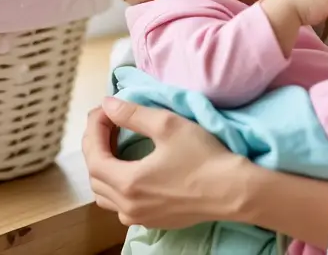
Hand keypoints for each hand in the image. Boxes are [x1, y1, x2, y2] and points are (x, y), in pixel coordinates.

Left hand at [83, 97, 249, 229]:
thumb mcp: (167, 125)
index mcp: (128, 183)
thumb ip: (132, 114)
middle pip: (95, 176)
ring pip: (105, 195)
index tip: (104, 110)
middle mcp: (128, 207)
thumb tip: (108, 104)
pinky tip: (132, 169)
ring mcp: (140, 218)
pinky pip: (121, 206)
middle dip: (96, 146)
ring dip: (104, 168)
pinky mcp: (153, 222)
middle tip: (108, 123)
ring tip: (115, 146)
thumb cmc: (204, 157)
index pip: (93, 156)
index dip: (94, 129)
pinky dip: (117, 186)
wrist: (234, 191)